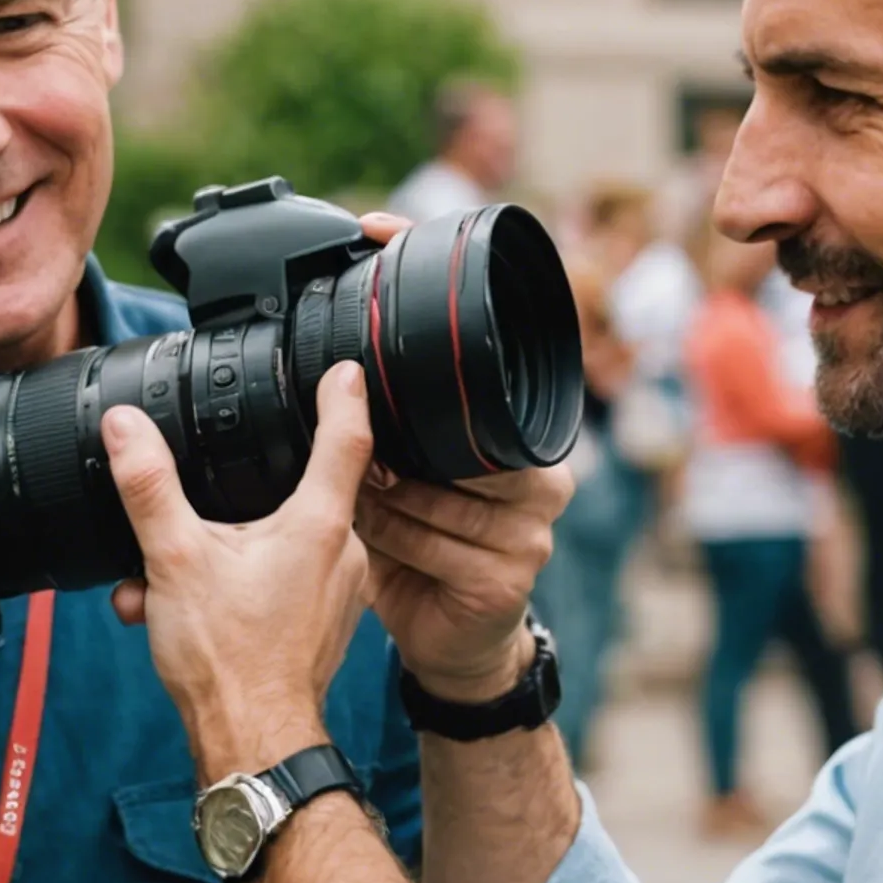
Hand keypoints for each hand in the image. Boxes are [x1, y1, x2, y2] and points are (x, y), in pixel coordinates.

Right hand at [103, 361, 375, 783]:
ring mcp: (338, 591)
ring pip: (282, 542)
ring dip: (224, 549)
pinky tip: (185, 606)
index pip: (345, 436)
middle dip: (243, 493)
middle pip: (305, 490)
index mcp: (319, 524)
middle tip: (196, 499)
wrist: (252, 744)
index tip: (343, 367)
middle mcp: (343, 553)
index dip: (342, 393)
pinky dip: (235, 583)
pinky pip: (282, 581)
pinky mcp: (323, 623)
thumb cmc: (228, 662)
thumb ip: (149, 486)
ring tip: (168, 576)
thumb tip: (126, 428)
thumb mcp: (173, 558)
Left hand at [352, 212, 574, 698]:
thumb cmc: (424, 548)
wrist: (451, 644)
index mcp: (525, 437)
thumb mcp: (405, 471)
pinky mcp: (511, 578)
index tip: (379, 239)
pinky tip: (371, 539)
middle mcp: (543, 475)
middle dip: (392, 443)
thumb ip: (389, 420)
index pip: (492, 368)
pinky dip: (387, 540)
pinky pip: (429, 546)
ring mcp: (534, 528)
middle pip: (454, 433)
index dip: (442, 317)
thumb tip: (340, 350)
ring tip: (360, 501)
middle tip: (357, 453)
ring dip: (377, 499)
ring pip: (429, 492)